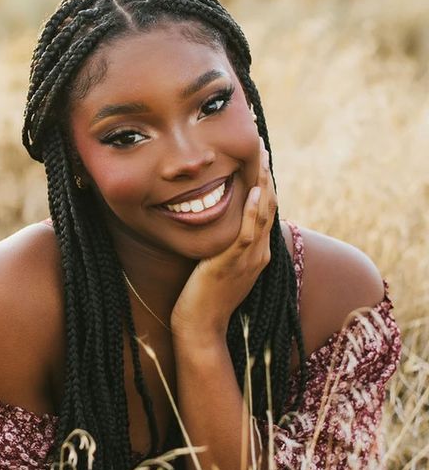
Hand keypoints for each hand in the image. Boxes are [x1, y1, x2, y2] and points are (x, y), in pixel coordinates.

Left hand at [170, 138, 276, 345]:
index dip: (264, 178)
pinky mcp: (232, 264)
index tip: (258, 153)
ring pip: (262, 213)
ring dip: (262, 181)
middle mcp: (259, 252)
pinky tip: (253, 190)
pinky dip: (252, 211)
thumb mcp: (220, 265)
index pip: (265, 208)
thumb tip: (217, 224)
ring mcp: (249, 259)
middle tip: (259, 140)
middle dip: (265, 170)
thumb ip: (225, 245)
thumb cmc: (204, 299)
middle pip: (269, 204)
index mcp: (258, 252)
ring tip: (260, 153)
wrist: (201, 328)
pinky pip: (246, 233)